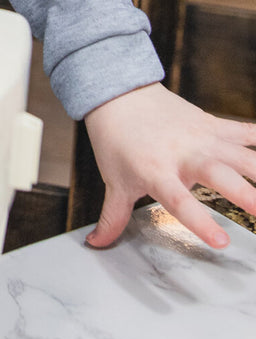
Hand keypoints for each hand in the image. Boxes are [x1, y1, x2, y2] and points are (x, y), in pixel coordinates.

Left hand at [84, 83, 255, 248]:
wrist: (119, 94)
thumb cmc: (116, 139)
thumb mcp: (114, 181)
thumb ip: (113, 217)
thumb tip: (98, 245)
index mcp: (157, 171)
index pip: (181, 201)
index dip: (200, 222)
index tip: (221, 242)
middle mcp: (185, 153)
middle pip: (221, 175)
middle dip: (246, 194)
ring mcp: (203, 137)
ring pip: (241, 155)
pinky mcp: (214, 124)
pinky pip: (246, 132)